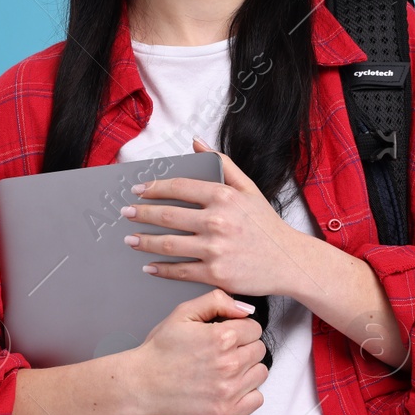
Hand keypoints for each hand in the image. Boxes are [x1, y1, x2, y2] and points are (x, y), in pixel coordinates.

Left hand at [119, 137, 309, 298]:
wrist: (289, 260)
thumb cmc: (266, 225)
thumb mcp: (248, 188)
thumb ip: (222, 163)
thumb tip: (196, 141)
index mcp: (224, 196)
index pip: (179, 188)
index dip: (154, 188)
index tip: (139, 190)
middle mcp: (218, 221)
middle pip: (168, 216)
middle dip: (141, 214)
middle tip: (126, 213)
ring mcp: (216, 249)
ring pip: (169, 244)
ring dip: (144, 242)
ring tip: (130, 240)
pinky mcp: (216, 274)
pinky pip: (180, 270)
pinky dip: (161, 268)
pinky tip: (149, 266)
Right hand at [127, 289, 267, 414]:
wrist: (141, 383)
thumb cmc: (160, 350)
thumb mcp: (183, 313)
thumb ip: (217, 301)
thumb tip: (244, 308)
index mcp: (222, 338)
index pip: (255, 328)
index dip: (240, 329)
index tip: (227, 335)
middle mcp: (229, 364)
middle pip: (259, 350)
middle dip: (244, 347)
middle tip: (223, 352)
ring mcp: (229, 390)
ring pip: (260, 373)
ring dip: (247, 369)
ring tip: (225, 368)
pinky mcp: (225, 411)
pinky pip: (257, 400)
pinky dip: (248, 393)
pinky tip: (230, 386)